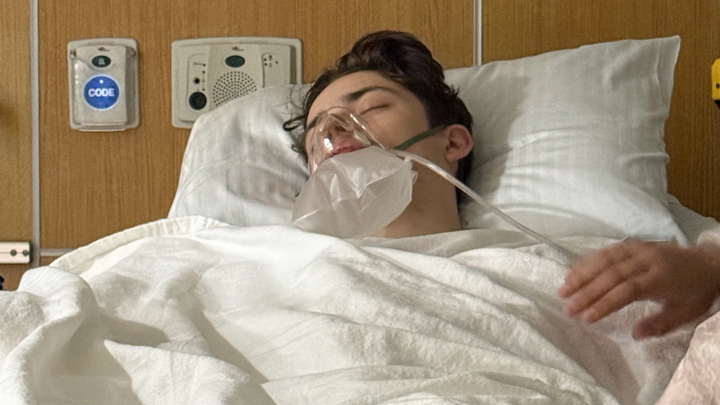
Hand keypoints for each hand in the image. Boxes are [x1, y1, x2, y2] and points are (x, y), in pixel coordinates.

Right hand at [558, 240, 719, 338]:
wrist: (708, 263)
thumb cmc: (694, 292)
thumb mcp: (685, 313)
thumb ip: (659, 324)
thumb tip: (635, 335)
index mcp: (660, 278)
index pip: (626, 291)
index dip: (605, 304)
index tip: (586, 317)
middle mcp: (646, 260)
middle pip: (610, 275)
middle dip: (587, 292)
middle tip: (568, 307)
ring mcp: (638, 249)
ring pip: (605, 259)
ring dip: (582, 274)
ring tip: (563, 290)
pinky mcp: (633, 244)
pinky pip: (607, 250)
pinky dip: (589, 261)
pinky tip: (574, 273)